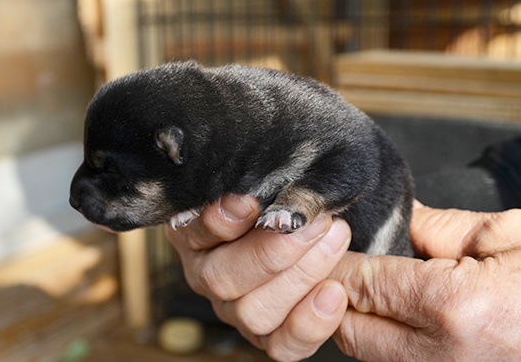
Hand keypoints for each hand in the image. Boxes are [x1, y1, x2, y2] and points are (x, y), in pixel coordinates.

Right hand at [166, 195, 351, 360]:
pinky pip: (281, 345)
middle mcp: (208, 275)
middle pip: (222, 278)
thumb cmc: (283, 196)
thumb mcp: (267, 182)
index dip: (221, 220)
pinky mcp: (267, 335)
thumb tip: (256, 187)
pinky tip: (334, 293)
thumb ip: (259, 183)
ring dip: (299, 277)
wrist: (310, 226)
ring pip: (253, 313)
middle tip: (313, 222)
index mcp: (194, 234)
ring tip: (333, 241)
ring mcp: (235, 310)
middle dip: (272, 251)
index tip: (251, 201)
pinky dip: (309, 324)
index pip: (195, 231)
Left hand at [332, 202, 520, 361]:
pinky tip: (392, 311)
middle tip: (337, 264)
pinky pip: (393, 359)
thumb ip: (440, 227)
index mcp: (454, 305)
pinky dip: (382, 336)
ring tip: (365, 284)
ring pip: (366, 351)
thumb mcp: (509, 236)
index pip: (363, 285)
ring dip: (355, 318)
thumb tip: (399, 219)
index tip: (329, 247)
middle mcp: (443, 355)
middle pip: (351, 330)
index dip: (336, 263)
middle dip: (334, 294)